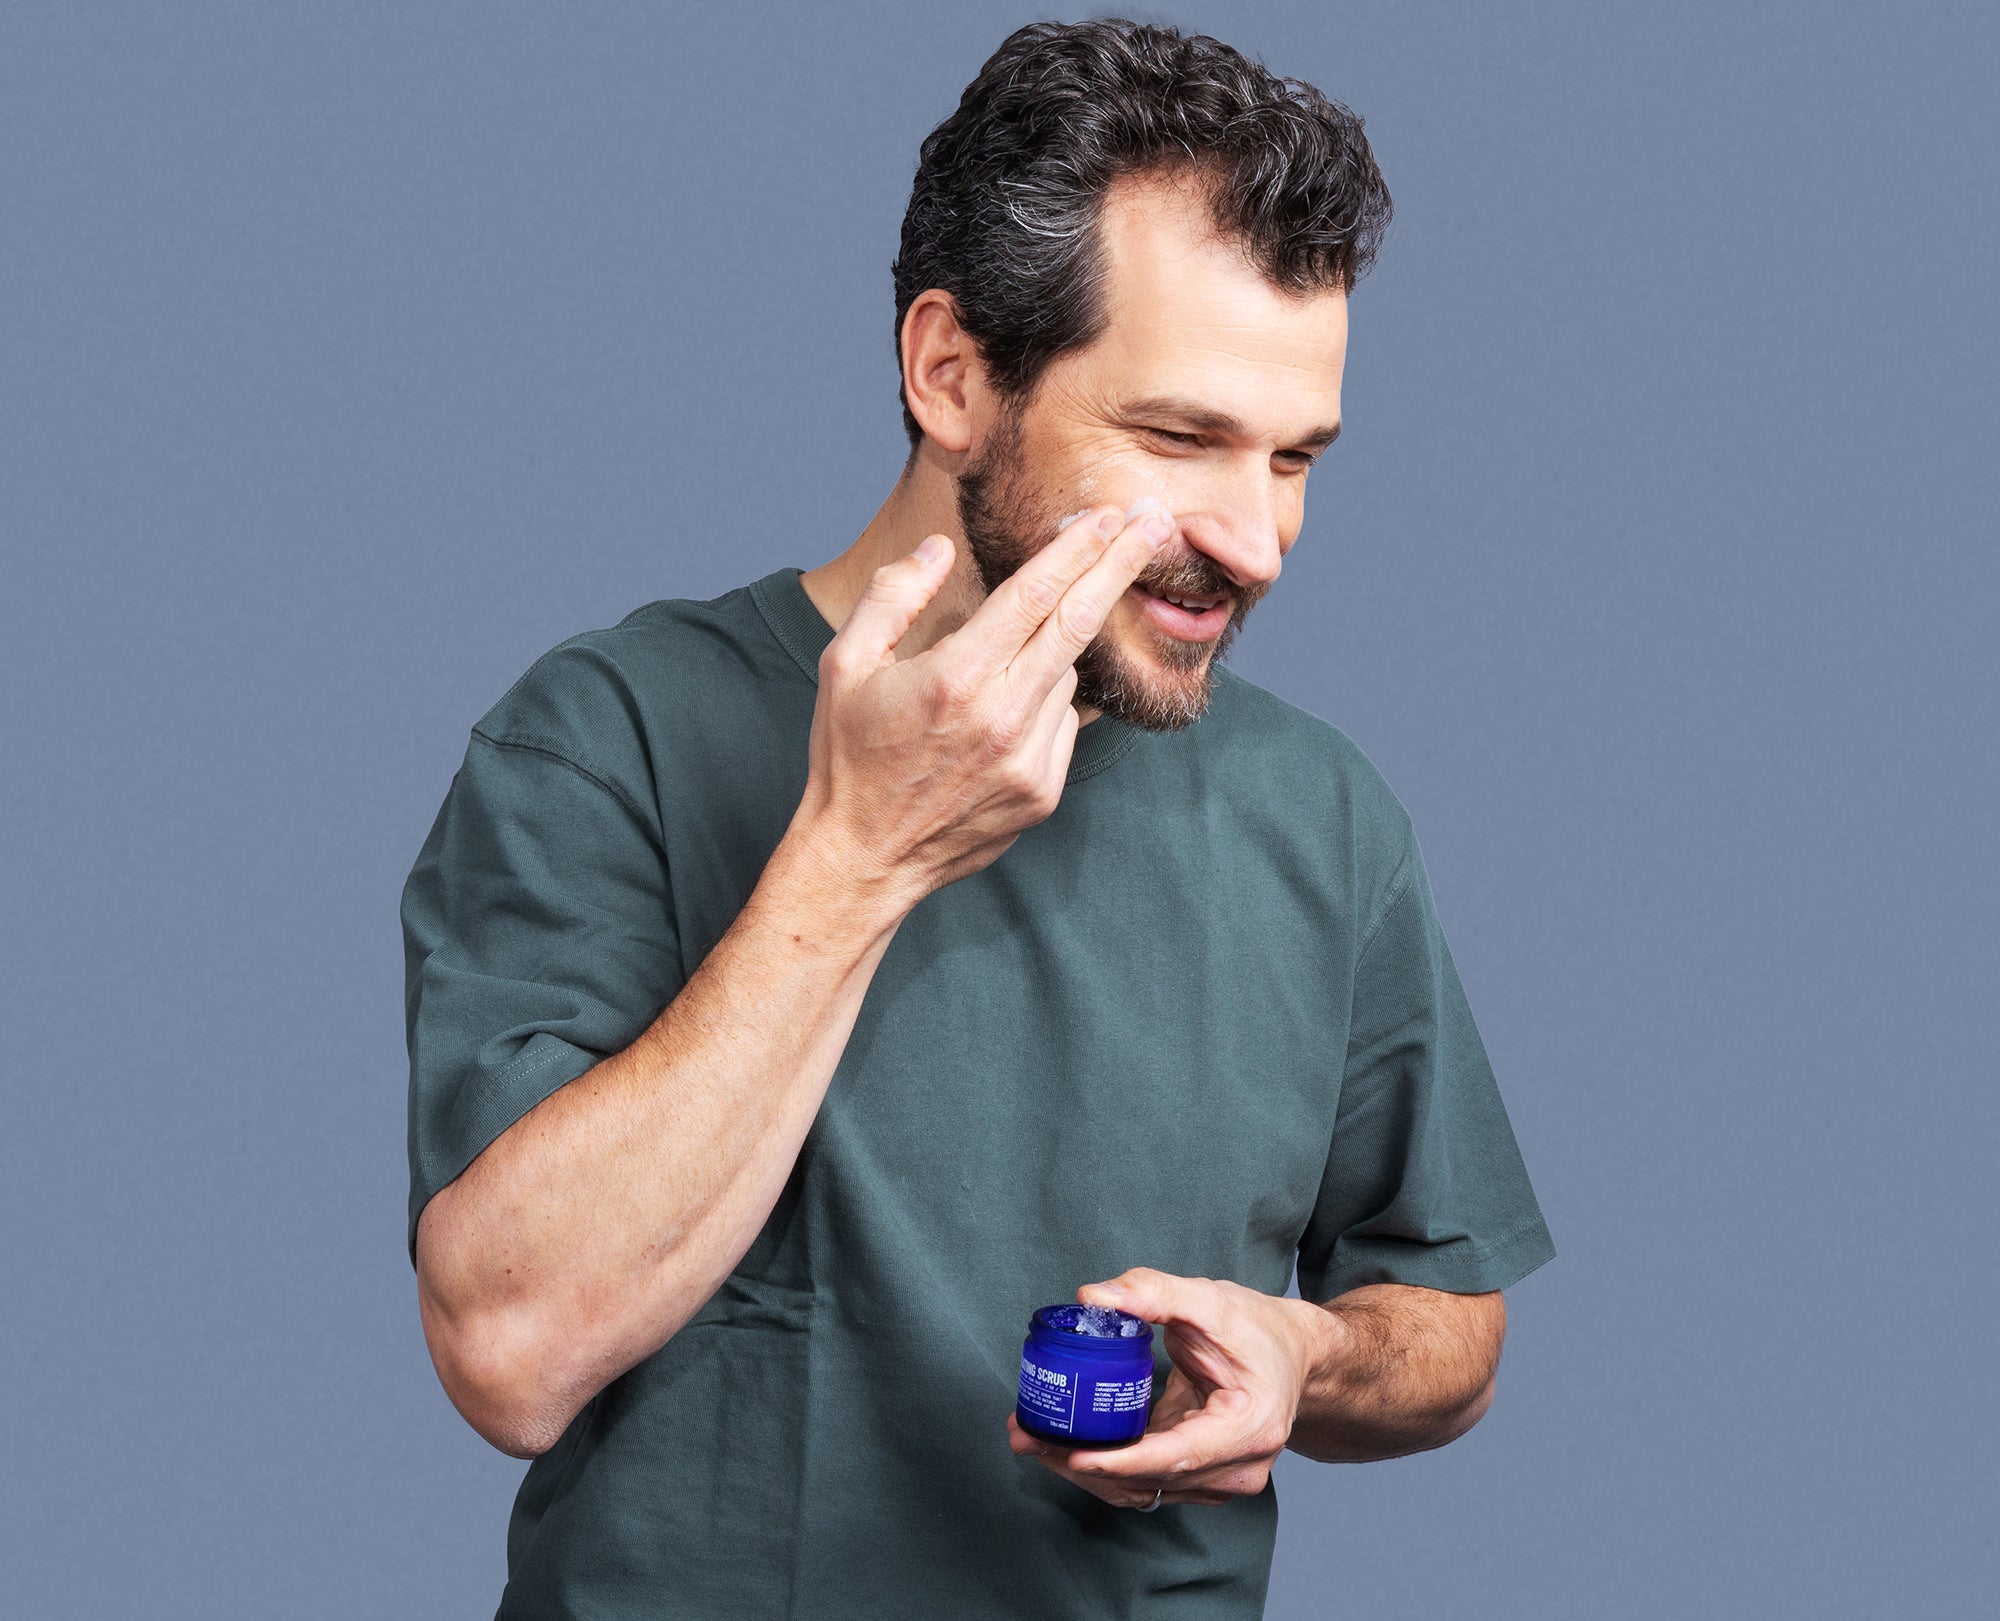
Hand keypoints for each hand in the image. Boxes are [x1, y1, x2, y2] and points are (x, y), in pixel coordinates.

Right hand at [790, 503, 1172, 904]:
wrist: (863, 857)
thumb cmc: (848, 756)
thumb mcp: (844, 665)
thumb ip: (892, 597)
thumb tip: (938, 549)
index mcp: (954, 678)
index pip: (1033, 595)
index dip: (1077, 549)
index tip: (1109, 516)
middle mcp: (1001, 717)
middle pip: (1079, 624)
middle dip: (1120, 566)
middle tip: (1154, 525)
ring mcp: (1029, 759)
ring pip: (1067, 675)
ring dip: (1054, 650)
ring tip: (1001, 667)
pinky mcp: (1043, 791)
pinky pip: (1064, 723)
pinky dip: (1044, 703)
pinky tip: (998, 717)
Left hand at [1005, 1268, 1337, 1510]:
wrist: (1293, 1355)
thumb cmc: (1259, 1329)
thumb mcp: (1209, 1299)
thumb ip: (1152, 1292)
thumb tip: (1092, 1298)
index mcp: (1249, 1426)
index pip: (1177, 1455)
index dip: (1122, 1461)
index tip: (1075, 1453)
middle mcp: (1239, 1466)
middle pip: (1151, 1478)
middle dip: (1084, 1462)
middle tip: (1027, 1436)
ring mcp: (1222, 1478)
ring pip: (1144, 1487)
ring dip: (1086, 1468)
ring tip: (1033, 1438)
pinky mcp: (1202, 1476)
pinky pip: (1148, 1479)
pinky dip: (1106, 1465)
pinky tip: (1065, 1443)